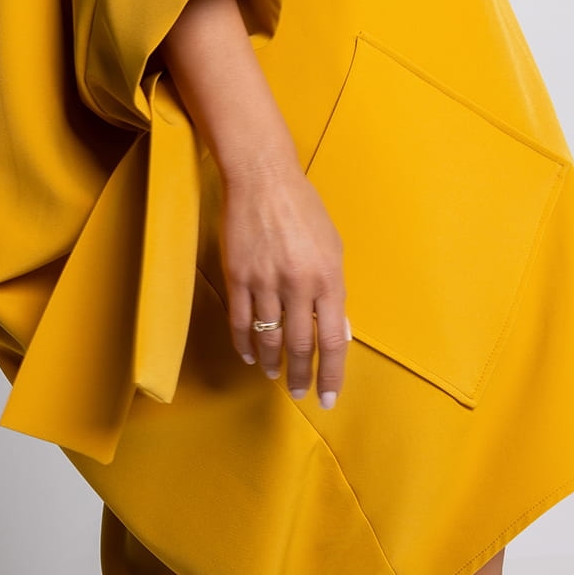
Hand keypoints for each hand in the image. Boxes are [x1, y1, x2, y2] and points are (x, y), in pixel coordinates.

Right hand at [220, 154, 347, 406]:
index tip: (328, 397)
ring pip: (268, 337)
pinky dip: (244, 343)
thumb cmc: (303, 208)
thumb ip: (334, 290)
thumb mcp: (333, 246)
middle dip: (302, 375)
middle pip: (301, 345)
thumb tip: (336, 330)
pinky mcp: (237, 275)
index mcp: (328, 277)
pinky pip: (240, 320)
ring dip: (272, 362)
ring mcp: (264, 281)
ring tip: (274, 374)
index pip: (332, 340)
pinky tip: (248, 354)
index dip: (331, 374)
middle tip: (300, 392)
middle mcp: (297, 284)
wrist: (262, 177)